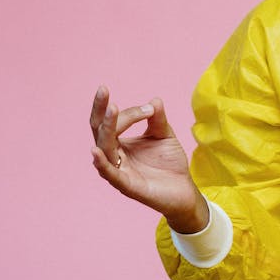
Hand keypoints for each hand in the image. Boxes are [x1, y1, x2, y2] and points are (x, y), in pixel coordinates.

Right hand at [89, 85, 207, 232]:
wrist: (184, 190)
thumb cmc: (169, 163)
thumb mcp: (164, 136)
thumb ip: (157, 120)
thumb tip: (154, 100)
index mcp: (119, 144)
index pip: (113, 122)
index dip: (129, 112)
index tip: (150, 108)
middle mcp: (114, 157)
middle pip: (100, 131)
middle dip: (101, 110)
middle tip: (103, 89)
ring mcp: (119, 171)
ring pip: (105, 148)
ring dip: (107, 128)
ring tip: (111, 109)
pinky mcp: (127, 186)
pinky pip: (110, 175)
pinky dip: (102, 163)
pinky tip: (95, 151)